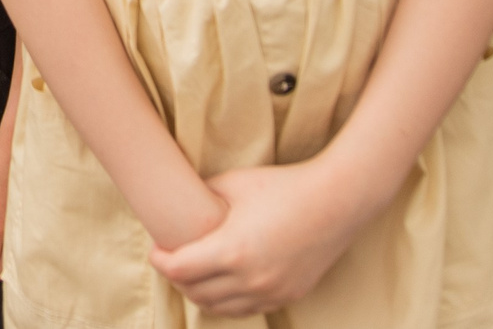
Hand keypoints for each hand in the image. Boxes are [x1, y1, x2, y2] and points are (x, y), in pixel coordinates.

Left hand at [148, 158, 372, 317]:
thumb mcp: (234, 183)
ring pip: (218, 308)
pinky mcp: (286, 296)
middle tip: (170, 258)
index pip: (179, 270)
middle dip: (176, 278)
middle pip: (194, 293)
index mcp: (232, 251)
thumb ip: (202, 196)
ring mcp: (270, 293)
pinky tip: (221, 283)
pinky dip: (226, 301)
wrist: (336, 202)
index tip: (156, 249)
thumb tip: (178, 204)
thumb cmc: (283, 187)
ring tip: (193, 272)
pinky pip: (245, 310)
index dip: (160, 261)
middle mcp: (250, 280)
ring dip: (199, 293)